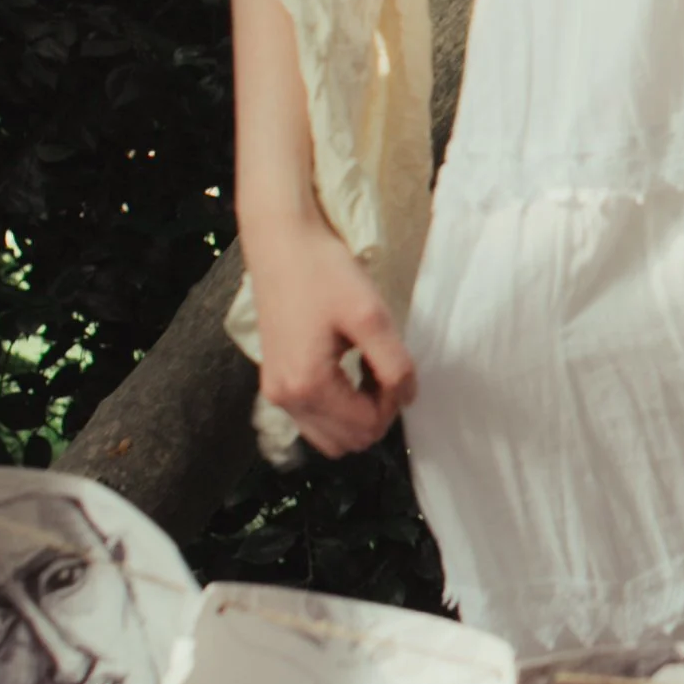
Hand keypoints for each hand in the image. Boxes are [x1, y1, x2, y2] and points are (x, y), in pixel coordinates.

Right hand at [244, 209, 414, 455]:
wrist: (281, 241)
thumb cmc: (323, 272)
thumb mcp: (371, 316)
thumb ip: (394, 364)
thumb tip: (408, 398)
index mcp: (307, 386)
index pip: (365, 427)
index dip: (393, 405)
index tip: (399, 370)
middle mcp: (285, 398)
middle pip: (347, 441)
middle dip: (376, 413)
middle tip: (386, 370)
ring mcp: (276, 392)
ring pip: (328, 436)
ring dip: (357, 415)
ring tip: (368, 371)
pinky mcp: (275, 379)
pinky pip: (312, 418)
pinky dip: (337, 406)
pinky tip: (349, 370)